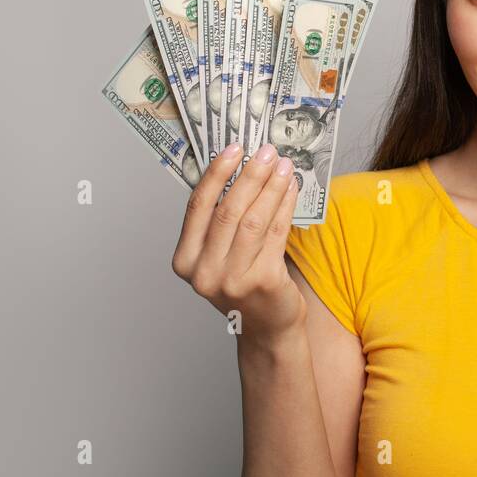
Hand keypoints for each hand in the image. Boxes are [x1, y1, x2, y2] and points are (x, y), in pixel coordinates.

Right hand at [170, 142, 304, 342]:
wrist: (267, 327)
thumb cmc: (243, 283)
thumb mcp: (220, 255)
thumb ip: (220, 220)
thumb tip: (238, 168)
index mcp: (185, 260)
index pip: (197, 207)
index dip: (216, 174)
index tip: (233, 149)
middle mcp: (204, 272)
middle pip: (228, 210)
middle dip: (249, 175)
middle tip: (265, 152)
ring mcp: (233, 279)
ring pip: (254, 219)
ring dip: (271, 187)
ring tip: (283, 165)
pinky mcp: (263, 281)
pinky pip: (276, 233)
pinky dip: (285, 206)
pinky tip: (291, 189)